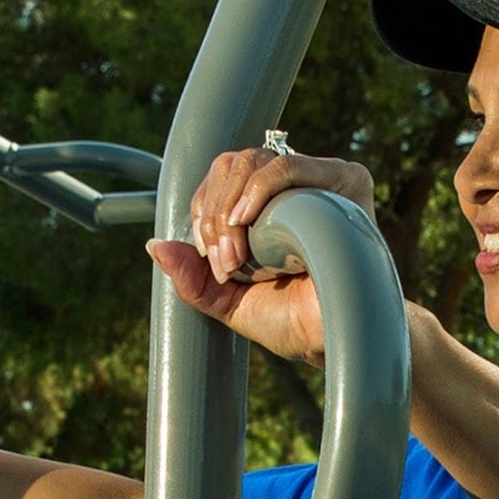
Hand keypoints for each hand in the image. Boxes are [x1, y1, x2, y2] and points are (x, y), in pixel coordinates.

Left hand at [147, 143, 370, 366]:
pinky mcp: (344, 180)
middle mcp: (291, 187)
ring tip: (237, 254)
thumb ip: (192, 281)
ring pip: (253, 161)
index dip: (203, 209)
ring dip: (230, 207)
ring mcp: (318, 180)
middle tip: (222, 262)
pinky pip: (288, 165)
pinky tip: (247, 221)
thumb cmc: (295, 322)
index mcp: (265, 207)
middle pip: (230, 164)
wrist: (339, 338)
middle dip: (212, 212)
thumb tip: (155, 246)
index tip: (205, 256)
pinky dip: (259, 188)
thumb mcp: (230, 303)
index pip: (220, 178)